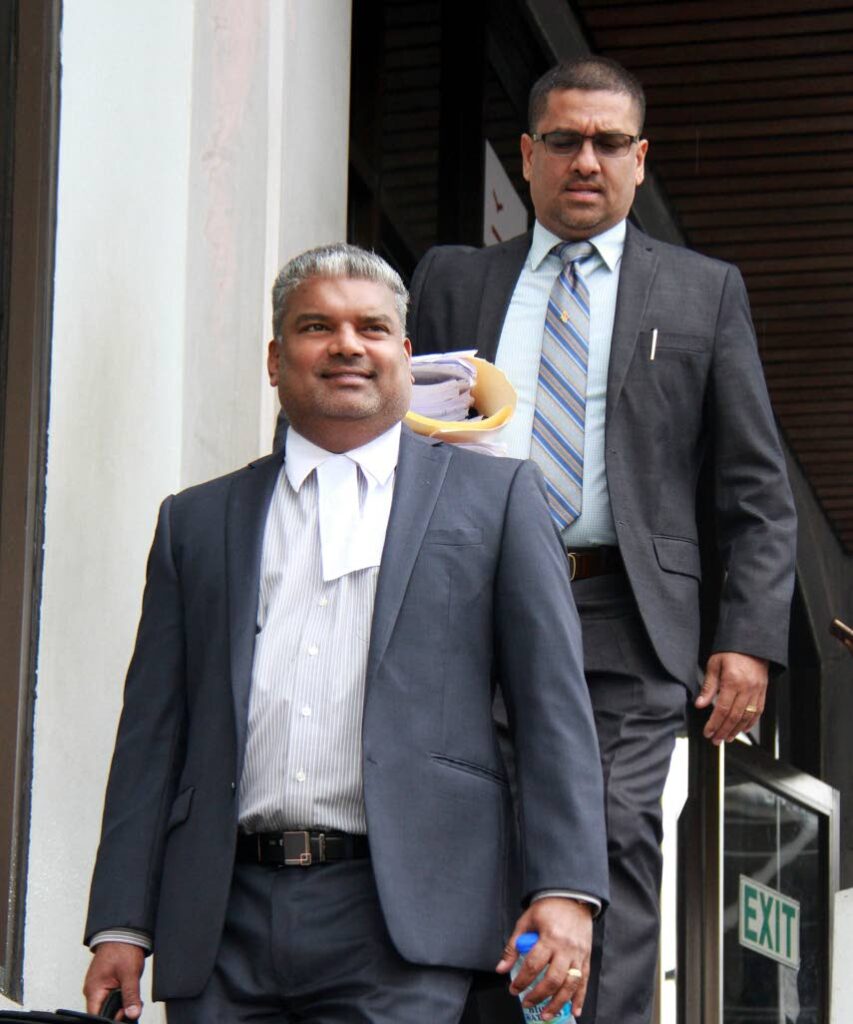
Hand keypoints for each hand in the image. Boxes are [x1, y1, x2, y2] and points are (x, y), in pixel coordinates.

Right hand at [83, 941, 144, 1020]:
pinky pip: (109, 995)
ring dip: (120, 1003)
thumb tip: (132, 1014)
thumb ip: (131, 996)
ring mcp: (97, 985)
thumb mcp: (130, 974)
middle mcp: (92, 989)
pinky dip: (120, 996)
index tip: (125, 1014)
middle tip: (132, 1005)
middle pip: (103, 1011)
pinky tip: (128, 992)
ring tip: (132, 996)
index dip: (112, 1018)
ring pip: (108, 1004)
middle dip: (118, 1011)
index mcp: (93, 990)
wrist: (124, 932)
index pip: (97, 1016)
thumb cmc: (123, 948)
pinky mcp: (103, 981)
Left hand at [495, 897, 592, 1019]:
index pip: (533, 965)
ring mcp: (578, 954)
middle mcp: (565, 948)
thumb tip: (501, 968)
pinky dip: (580, 998)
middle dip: (539, 995)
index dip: (522, 981)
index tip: (514, 989)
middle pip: (553, 979)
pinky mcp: (586, 958)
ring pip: (570, 985)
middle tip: (527, 1003)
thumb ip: (514, 945)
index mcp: (549, 937)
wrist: (572, 897)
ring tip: (547, 1015)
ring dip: (558, 1003)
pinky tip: (574, 1011)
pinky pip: (584, 981)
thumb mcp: (526, 921)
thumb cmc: (548, 907)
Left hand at [695, 651, 767, 744]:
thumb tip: (700, 704)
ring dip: (736, 730)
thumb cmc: (731, 652)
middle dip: (724, 731)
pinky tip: (742, 729)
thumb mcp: (714, 664)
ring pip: (747, 717)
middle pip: (735, 717)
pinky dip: (750, 723)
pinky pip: (758, 711)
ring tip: (727, 738)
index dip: (714, 723)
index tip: (708, 732)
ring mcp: (757, 691)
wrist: (752, 643)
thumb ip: (708, 686)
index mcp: (733, 682)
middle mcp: (747, 689)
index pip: (722, 709)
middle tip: (716, 740)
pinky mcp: (763, 692)